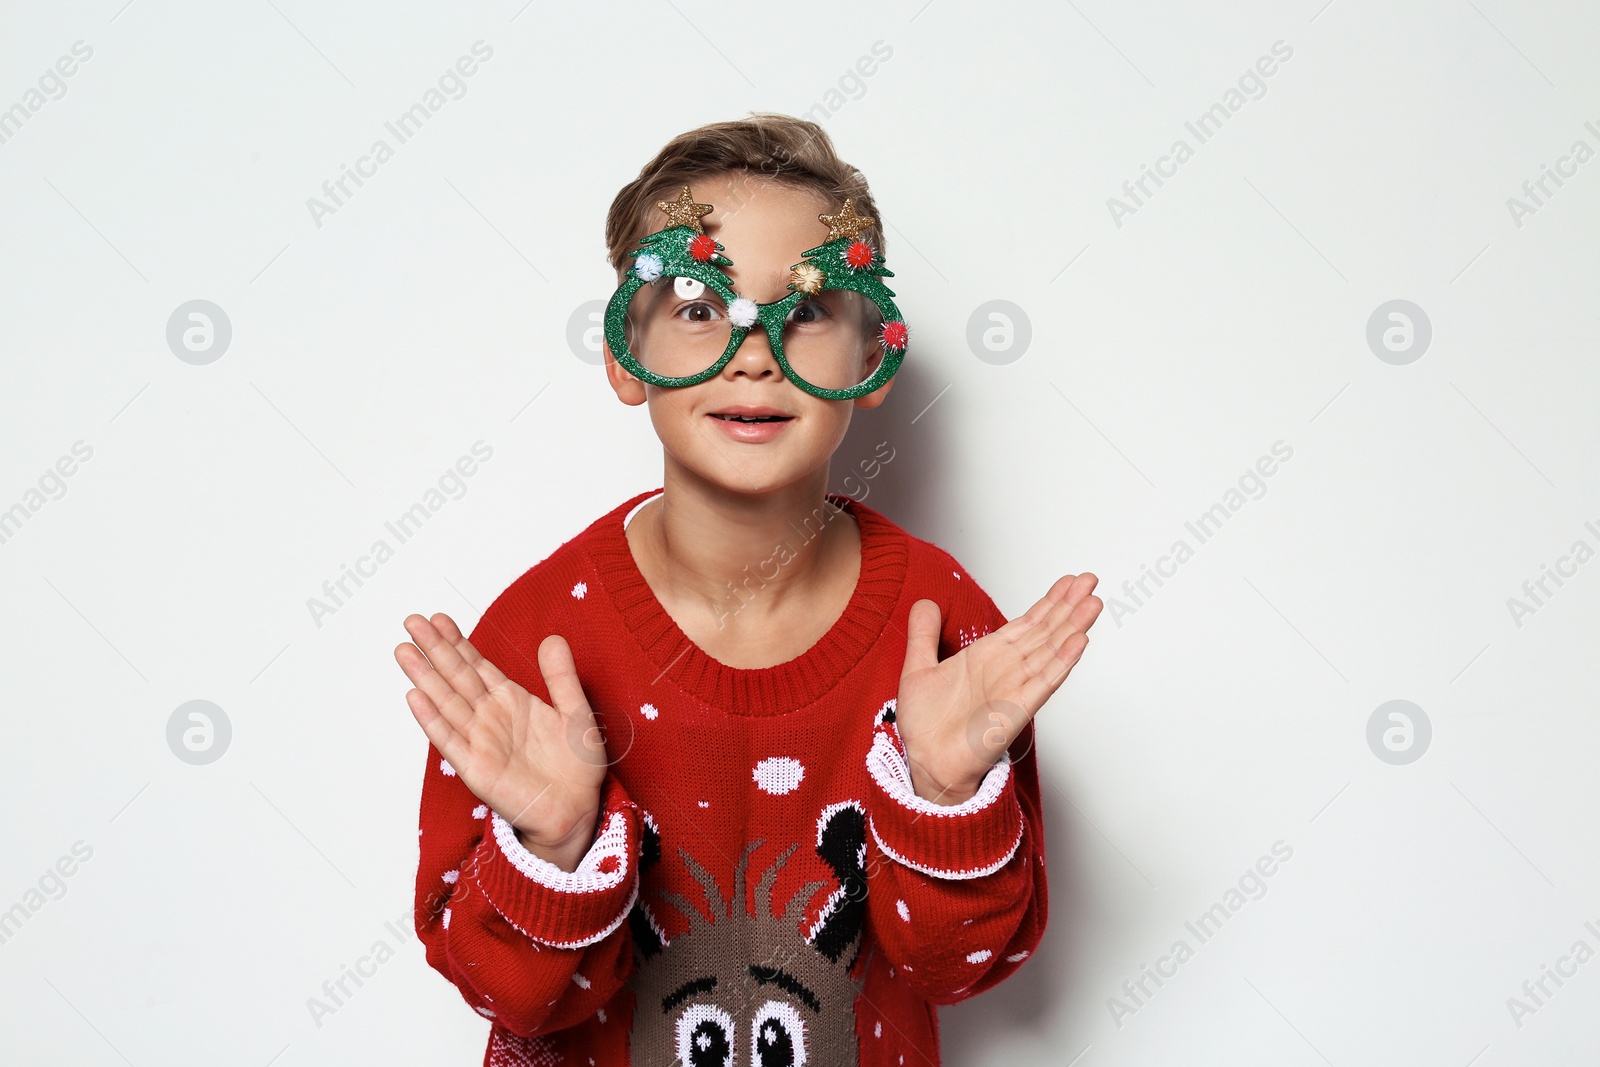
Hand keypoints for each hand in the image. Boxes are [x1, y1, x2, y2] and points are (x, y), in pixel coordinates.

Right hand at [395, 613, 606, 864]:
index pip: (477, 665)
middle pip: (457, 677)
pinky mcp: (476, 768)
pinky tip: (415, 696)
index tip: (439, 618)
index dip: (458, 642)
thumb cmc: (578, 767)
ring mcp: (480, 742)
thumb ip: (561, 677)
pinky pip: (450, 740)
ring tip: (405, 650)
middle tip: (412, 621)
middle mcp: (490, 718)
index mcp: (512, 702)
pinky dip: (432, 719)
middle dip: (435, 649)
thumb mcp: (576, 712)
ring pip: (447, 702)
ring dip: (425, 677)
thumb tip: (552, 637)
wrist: (577, 810)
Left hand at [895, 574, 1100, 804]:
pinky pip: (1044, 682)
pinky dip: (1062, 662)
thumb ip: (923, 634)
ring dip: (1073, 627)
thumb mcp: (918, 668)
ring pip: (1051, 652)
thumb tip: (925, 603)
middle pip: (1045, 632)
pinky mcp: (1016, 710)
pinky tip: (1078, 642)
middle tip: (1090, 581)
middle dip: (1068, 606)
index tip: (1069, 582)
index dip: (1048, 602)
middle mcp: (1006, 670)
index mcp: (987, 657)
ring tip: (1093, 604)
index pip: (1026, 623)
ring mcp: (1014, 689)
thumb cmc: (926, 726)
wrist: (926, 762)